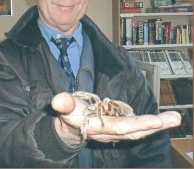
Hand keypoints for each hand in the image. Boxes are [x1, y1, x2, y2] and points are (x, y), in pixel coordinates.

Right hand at [52, 92, 181, 142]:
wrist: (72, 129)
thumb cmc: (69, 116)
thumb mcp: (64, 108)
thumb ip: (63, 104)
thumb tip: (58, 100)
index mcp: (99, 127)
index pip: (119, 127)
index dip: (136, 125)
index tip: (154, 120)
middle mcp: (111, 132)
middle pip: (135, 131)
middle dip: (155, 126)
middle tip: (175, 119)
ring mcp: (117, 131)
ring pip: (139, 130)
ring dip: (157, 125)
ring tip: (174, 118)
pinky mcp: (120, 127)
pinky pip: (138, 127)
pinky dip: (151, 124)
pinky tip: (163, 119)